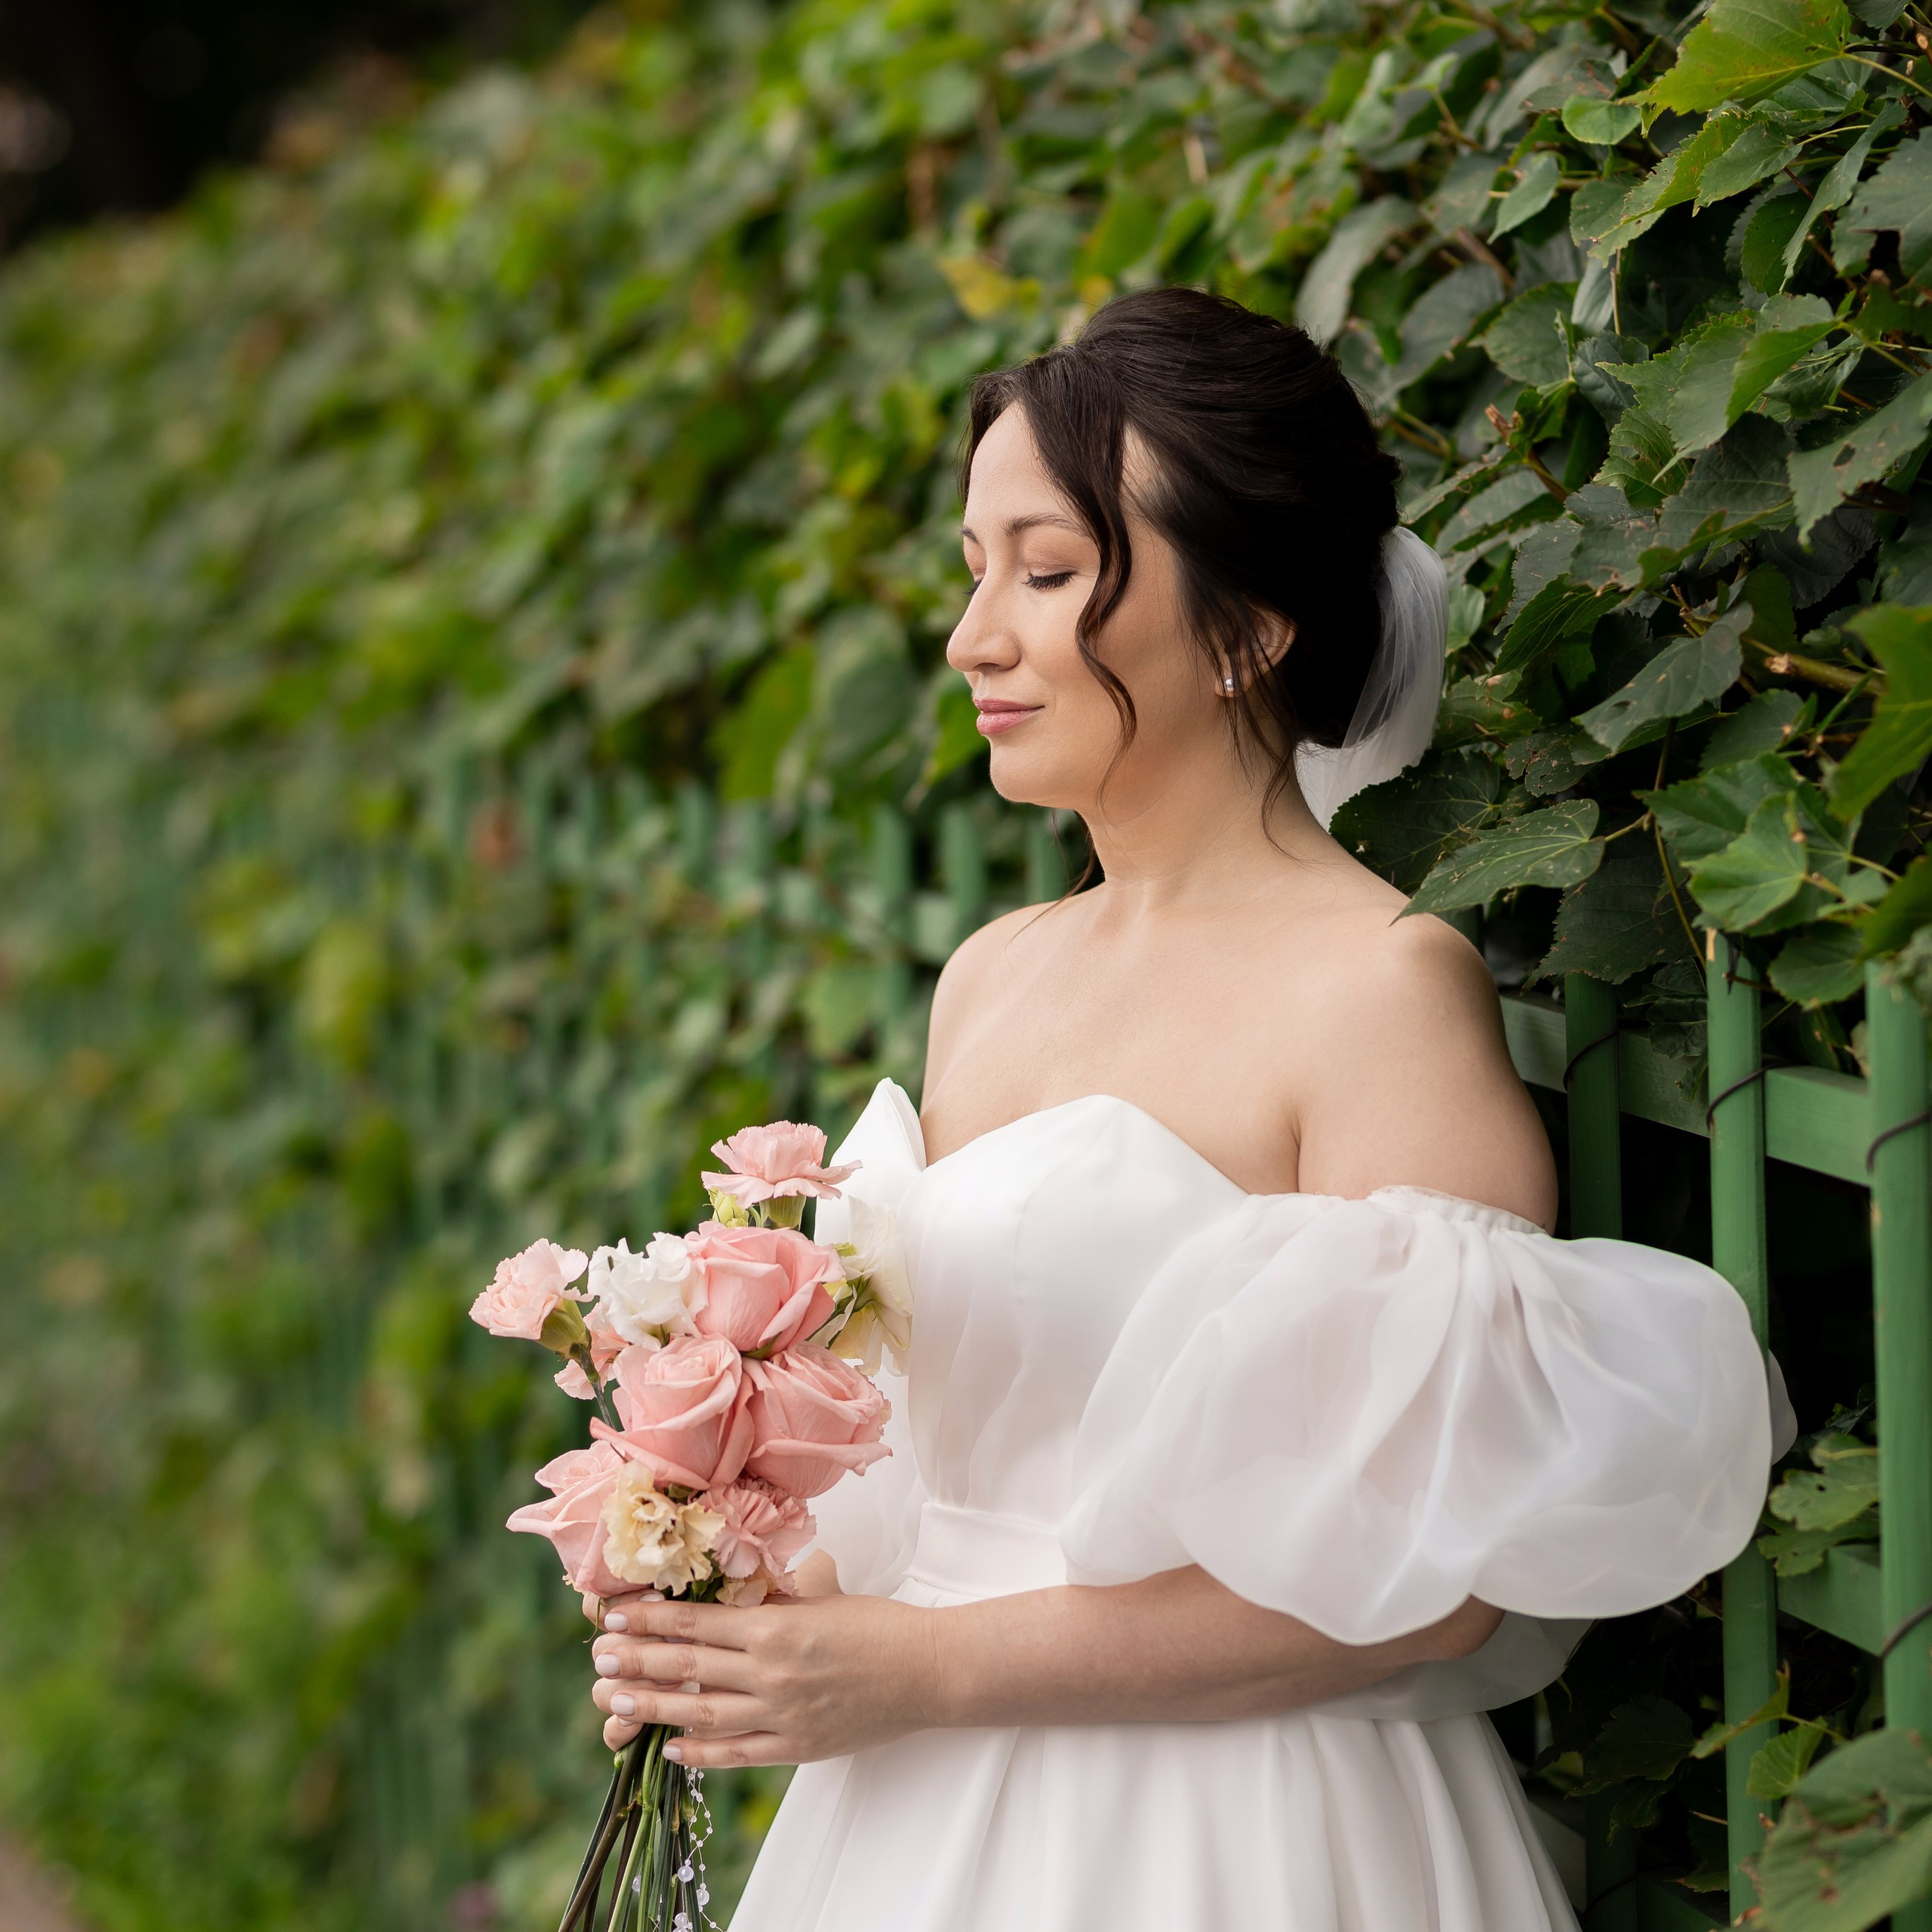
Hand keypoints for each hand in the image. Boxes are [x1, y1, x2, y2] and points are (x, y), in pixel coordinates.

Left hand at [589, 1591, 940, 1765]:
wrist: (926, 1672)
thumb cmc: (877, 1626)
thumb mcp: (820, 1597)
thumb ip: (771, 1596)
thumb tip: (728, 1582)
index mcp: (776, 1627)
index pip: (697, 1622)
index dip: (650, 1619)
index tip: (612, 1616)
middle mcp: (771, 1672)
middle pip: (688, 1666)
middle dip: (637, 1660)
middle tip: (598, 1657)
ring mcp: (781, 1715)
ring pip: (701, 1712)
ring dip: (653, 1706)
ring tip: (614, 1701)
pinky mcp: (795, 1747)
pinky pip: (737, 1752)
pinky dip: (700, 1751)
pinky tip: (671, 1747)